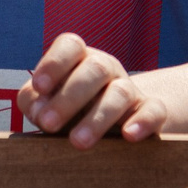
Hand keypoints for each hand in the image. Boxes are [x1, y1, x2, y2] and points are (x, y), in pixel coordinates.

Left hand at [15, 32, 166, 147]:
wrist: (117, 123)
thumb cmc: (70, 111)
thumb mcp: (46, 103)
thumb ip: (34, 102)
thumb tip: (38, 110)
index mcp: (78, 59)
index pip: (70, 45)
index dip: (54, 63)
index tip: (39, 87)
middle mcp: (105, 68)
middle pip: (94, 69)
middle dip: (69, 97)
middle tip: (49, 125)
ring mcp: (129, 88)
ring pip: (120, 92)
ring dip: (97, 118)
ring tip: (78, 142)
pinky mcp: (149, 111)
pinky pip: (154, 110)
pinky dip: (143, 122)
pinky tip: (129, 136)